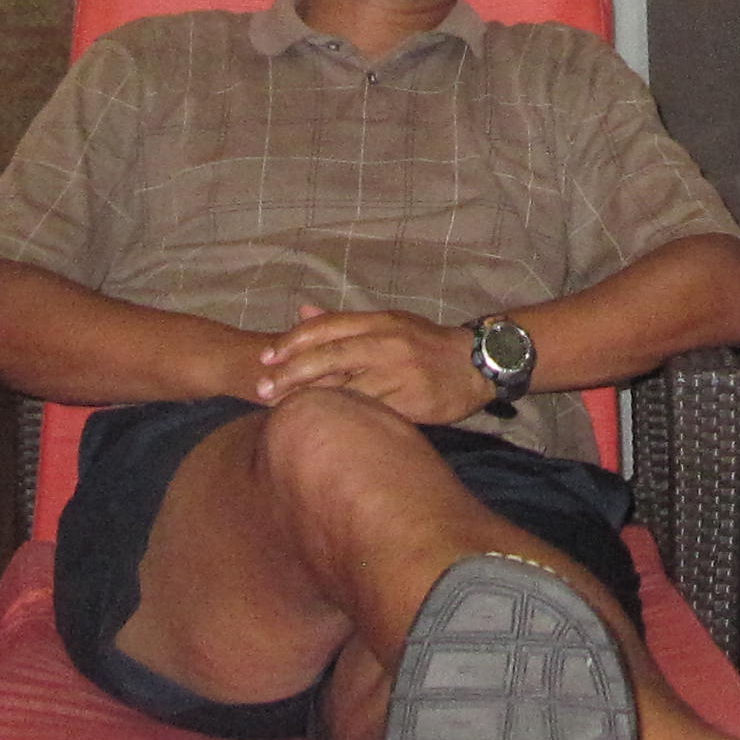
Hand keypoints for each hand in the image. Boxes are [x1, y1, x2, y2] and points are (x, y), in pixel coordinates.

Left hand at [259, 305, 490, 421]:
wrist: (477, 363)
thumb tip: (301, 312)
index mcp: (380, 322)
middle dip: (292, 373)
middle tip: (262, 389)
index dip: (293, 342)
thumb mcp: (389, 323)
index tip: (266, 358)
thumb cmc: (426, 344)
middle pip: (330, 356)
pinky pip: (371, 412)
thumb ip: (344, 321)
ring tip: (282, 412)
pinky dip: (345, 418)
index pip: (328, 327)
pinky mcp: (411, 402)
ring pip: (347, 387)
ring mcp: (400, 373)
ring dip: (312, 400)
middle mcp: (388, 343)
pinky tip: (324, 427)